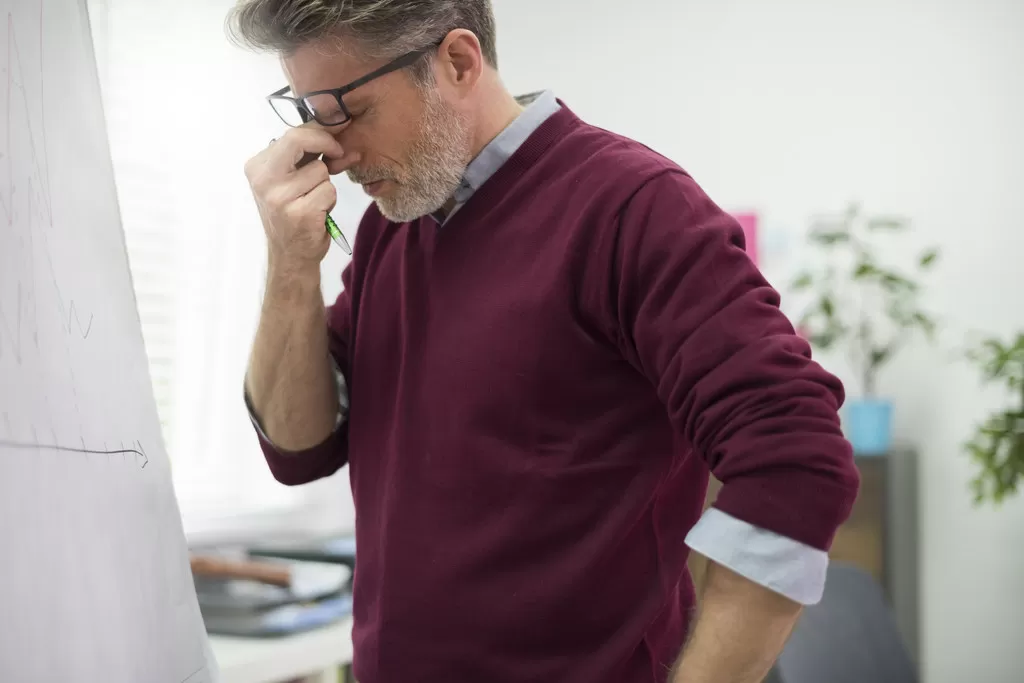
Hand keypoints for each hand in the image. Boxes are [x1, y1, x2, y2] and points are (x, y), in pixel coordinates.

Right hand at [244, 126, 359, 270]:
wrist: (290, 255)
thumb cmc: (294, 213)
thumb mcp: (294, 180)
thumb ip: (312, 155)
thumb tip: (344, 134)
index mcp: (257, 167)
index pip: (291, 134)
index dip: (320, 130)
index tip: (339, 131)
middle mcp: (263, 180)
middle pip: (300, 140)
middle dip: (325, 144)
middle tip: (338, 153)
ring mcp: (279, 198)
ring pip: (321, 171)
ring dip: (326, 184)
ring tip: (313, 200)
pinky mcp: (298, 214)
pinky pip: (329, 192)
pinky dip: (330, 201)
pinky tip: (317, 212)